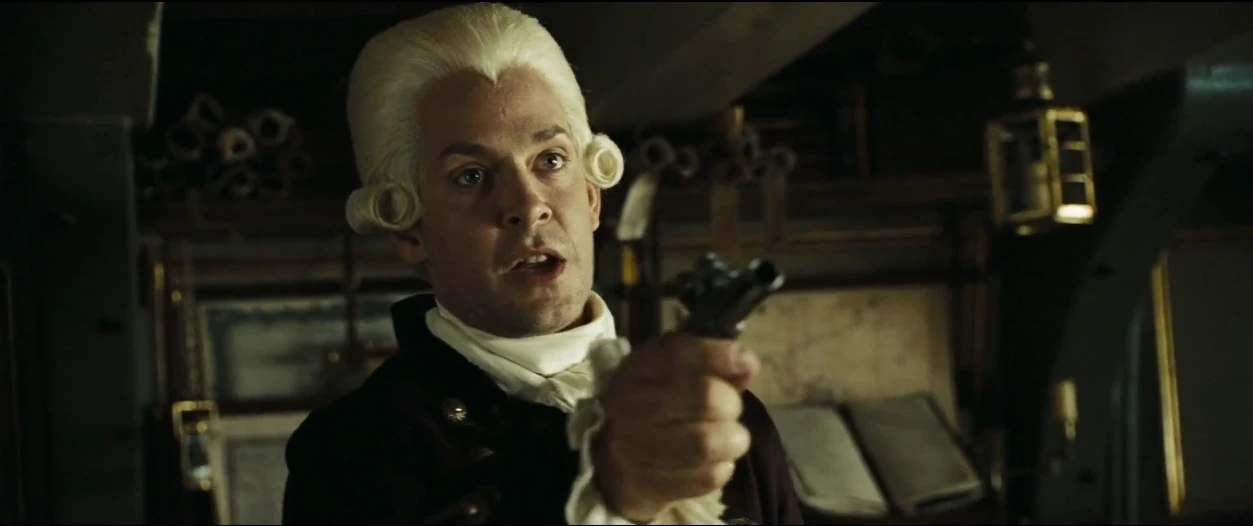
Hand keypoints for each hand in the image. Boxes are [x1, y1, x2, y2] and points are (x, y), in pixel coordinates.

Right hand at [593, 333, 759, 521]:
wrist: (618, 463)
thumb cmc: (660, 408)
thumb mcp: (680, 374)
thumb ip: (715, 363)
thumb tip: (746, 364)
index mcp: (637, 368)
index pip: (678, 354)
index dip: (719, 356)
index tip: (747, 363)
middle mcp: (629, 404)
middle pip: (703, 398)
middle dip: (731, 404)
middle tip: (730, 411)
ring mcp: (633, 447)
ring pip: (706, 442)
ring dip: (732, 441)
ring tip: (732, 439)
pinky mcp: (647, 485)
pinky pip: (705, 478)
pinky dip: (722, 470)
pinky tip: (717, 463)